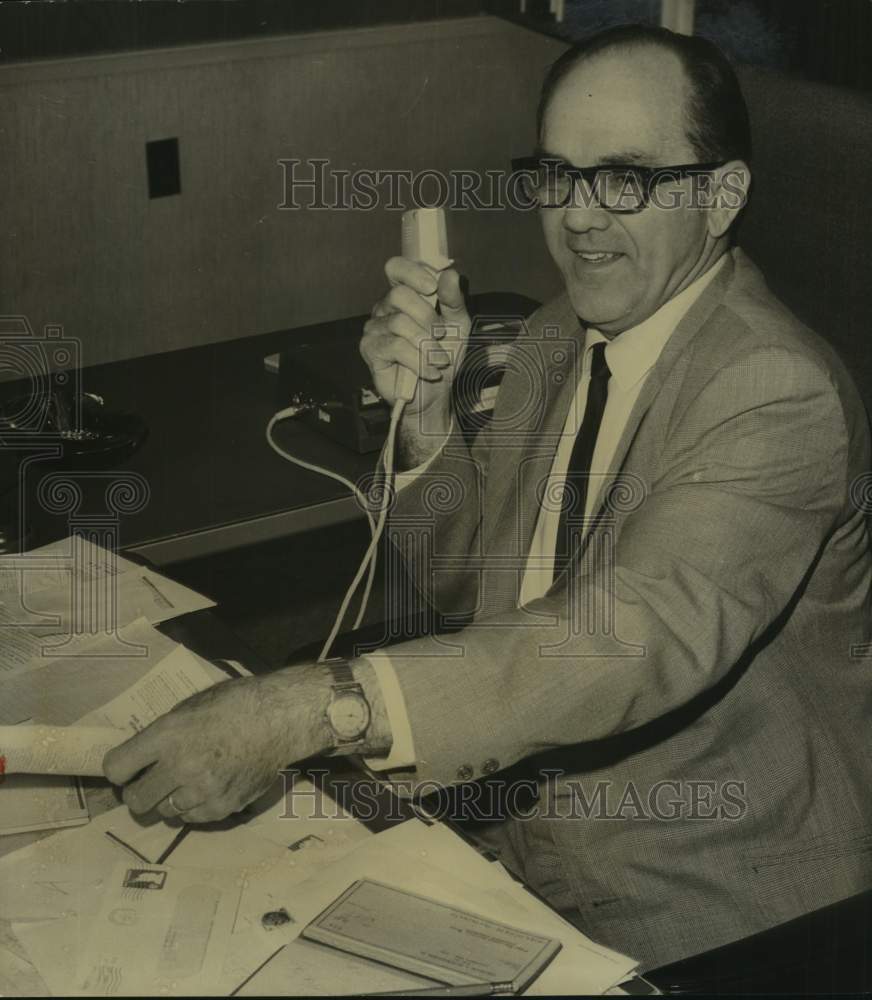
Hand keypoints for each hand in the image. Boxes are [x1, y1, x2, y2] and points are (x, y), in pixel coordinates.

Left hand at [103, 667, 331, 823]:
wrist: (278, 718)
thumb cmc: (233, 704)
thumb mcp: (190, 707)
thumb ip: (162, 734)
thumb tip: (139, 757)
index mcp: (167, 735)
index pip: (116, 768)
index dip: (119, 769)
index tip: (127, 768)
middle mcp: (180, 766)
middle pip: (135, 800)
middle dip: (139, 792)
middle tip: (151, 782)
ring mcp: (202, 790)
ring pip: (164, 812)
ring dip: (169, 799)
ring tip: (187, 782)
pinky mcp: (221, 807)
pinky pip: (191, 818)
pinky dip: (194, 807)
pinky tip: (207, 787)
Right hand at [361, 258, 470, 422]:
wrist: (435, 393)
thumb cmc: (443, 357)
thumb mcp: (457, 325)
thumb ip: (453, 300)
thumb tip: (450, 274)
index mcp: (404, 296)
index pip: (395, 268)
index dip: (412, 272)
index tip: (432, 287)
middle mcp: (385, 309)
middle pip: (398, 295)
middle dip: (427, 316)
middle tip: (441, 335)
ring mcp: (374, 329)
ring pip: (399, 323)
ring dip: (426, 344)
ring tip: (438, 359)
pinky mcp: (370, 350)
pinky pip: (395, 346)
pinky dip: (418, 360)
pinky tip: (428, 371)